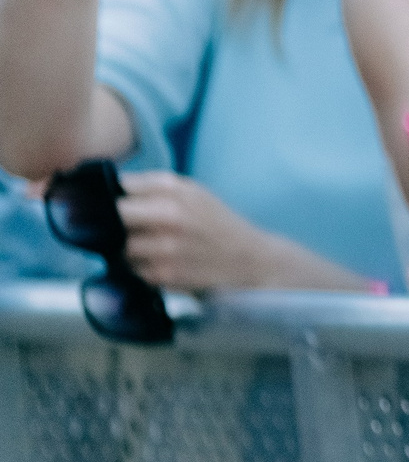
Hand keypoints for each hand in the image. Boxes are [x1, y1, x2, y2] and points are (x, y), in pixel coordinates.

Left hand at [118, 172, 294, 289]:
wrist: (250, 260)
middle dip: (110, 223)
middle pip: (113, 215)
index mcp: (175, 189)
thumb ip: (152, 187)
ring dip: (123, 250)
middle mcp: (169, 214)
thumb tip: (106, 188)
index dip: (106, 195)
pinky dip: (136, 269)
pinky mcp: (163, 274)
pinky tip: (155, 265)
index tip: (105, 204)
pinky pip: (129, 270)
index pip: (119, 186)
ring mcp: (165, 246)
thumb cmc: (216, 224)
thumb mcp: (193, 192)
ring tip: (143, 249)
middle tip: (119, 229)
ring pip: (116, 246)